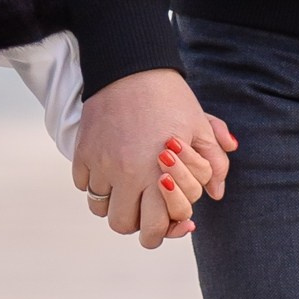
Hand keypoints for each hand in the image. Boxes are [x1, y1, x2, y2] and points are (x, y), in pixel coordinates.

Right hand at [74, 68, 238, 251]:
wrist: (131, 66)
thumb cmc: (171, 98)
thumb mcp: (200, 127)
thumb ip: (214, 164)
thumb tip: (216, 193)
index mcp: (157, 175)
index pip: (154, 227)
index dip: (162, 232)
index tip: (168, 220)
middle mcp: (126, 175)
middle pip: (123, 225)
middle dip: (135, 221)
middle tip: (144, 205)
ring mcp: (100, 164)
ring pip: (100, 208)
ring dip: (113, 203)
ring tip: (126, 186)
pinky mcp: (82, 152)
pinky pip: (83, 184)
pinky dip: (95, 182)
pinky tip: (110, 167)